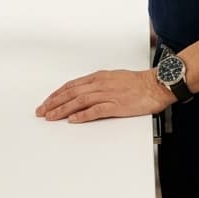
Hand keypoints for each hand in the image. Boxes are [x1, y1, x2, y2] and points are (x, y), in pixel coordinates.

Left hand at [36, 68, 173, 123]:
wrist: (157, 84)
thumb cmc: (139, 83)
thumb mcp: (115, 78)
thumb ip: (100, 85)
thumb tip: (85, 93)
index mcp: (100, 77)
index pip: (73, 84)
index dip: (57, 93)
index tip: (47, 102)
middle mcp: (101, 84)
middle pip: (72, 92)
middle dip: (54, 102)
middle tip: (41, 111)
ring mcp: (109, 94)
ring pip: (80, 101)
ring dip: (63, 109)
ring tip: (51, 116)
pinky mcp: (117, 105)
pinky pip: (96, 110)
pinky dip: (82, 115)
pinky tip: (73, 120)